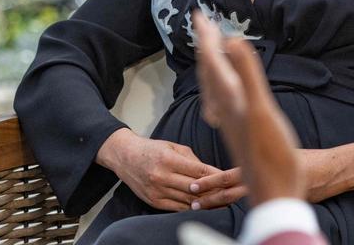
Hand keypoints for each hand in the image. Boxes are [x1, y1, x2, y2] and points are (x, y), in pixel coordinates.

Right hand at [95, 127, 221, 210]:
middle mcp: (161, 176)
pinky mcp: (154, 201)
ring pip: (187, 200)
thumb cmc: (151, 149)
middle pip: (195, 188)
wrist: (125, 157)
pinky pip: (177, 207)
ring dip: (204, 201)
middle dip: (213, 191)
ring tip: (218, 201)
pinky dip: (191, 207)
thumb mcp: (172, 146)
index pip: (198, 171)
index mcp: (168, 159)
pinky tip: (200, 205)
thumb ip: (192, 160)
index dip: (216, 177)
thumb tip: (211, 173)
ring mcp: (157, 190)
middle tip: (228, 192)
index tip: (228, 179)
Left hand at [191, 11, 302, 206]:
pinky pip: (221, 100)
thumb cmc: (272, 155)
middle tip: (201, 22)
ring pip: (213, 86)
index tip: (199, 13)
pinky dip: (220, 86)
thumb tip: (231, 40)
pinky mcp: (237, 131)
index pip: (212, 60)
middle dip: (205, 45)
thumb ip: (247, 74)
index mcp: (229, 99)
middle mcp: (225, 108)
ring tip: (210, 50)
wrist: (275, 193)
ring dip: (210, 63)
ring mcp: (230, 121)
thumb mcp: (261, 110)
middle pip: (209, 71)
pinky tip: (223, 92)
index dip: (206, 36)